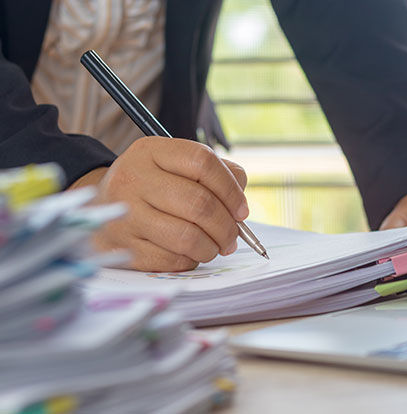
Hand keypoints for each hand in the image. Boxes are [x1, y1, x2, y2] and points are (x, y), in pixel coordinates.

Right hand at [69, 137, 247, 271]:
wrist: (100, 209)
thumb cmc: (153, 188)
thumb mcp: (176, 167)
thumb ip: (216, 175)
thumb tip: (240, 207)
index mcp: (150, 151)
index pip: (202, 161)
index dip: (231, 189)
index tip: (242, 210)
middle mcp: (132, 178)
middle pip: (199, 203)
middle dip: (227, 226)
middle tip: (233, 237)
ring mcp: (123, 214)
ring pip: (187, 237)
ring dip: (211, 247)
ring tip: (215, 247)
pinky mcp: (121, 248)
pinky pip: (171, 260)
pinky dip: (190, 260)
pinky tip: (189, 254)